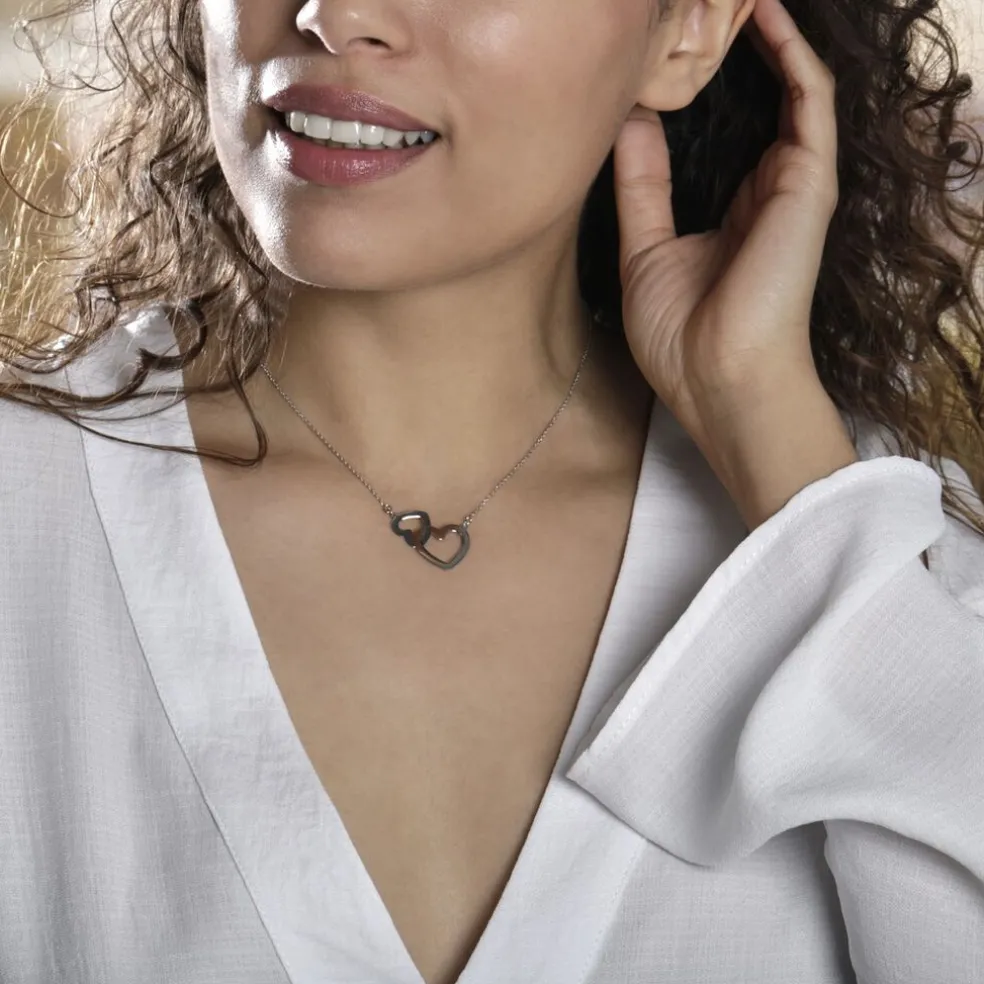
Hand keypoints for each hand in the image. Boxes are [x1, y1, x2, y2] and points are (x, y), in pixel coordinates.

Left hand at [614, 0, 839, 452]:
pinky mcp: (811, 183)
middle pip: (761, 105)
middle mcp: (769, 194)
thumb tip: (628, 123)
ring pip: (791, 91)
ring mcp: (795, 187)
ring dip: (769, 41)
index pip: (726, 135)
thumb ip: (641, 187)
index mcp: (733, 214)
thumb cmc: (681, 338)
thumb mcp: (644, 252)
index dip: (701, 92)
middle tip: (703, 16)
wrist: (717, 382)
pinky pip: (812, 100)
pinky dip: (792, 54)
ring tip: (736, 1)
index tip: (668, 59)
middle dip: (737, 55)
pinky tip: (765, 17)